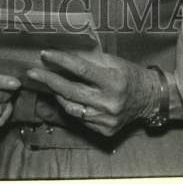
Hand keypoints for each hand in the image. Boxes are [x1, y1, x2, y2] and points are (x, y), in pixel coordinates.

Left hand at [26, 50, 158, 137]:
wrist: (150, 99)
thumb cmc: (129, 74)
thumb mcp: (112, 61)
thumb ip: (89, 59)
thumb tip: (64, 53)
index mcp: (113, 81)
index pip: (80, 70)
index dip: (61, 61)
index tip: (44, 54)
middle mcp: (109, 102)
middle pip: (71, 91)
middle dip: (49, 80)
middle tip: (32, 72)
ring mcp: (106, 119)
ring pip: (72, 108)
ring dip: (57, 94)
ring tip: (47, 83)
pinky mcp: (105, 130)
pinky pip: (81, 118)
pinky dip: (71, 106)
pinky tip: (65, 97)